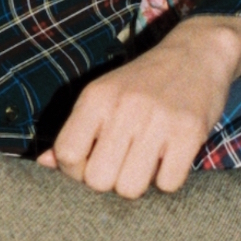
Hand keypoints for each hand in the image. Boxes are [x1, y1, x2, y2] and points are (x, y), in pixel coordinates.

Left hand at [38, 13, 240, 198]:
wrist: (196, 53)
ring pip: (130, 188)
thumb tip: (44, 163)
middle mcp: (123, 107)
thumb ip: (75, 130)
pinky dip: (168, 179)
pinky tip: (170, 159)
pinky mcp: (189, 132)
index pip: (67, 154)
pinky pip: (168, 184)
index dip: (76, 172)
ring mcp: (157, 120)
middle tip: (123, 164)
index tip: (93, 164)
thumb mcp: (104, 95)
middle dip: (109, 181)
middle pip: (98, 179)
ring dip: (139, 183)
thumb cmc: (143, 83)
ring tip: (147, 163)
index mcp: (96, 98)